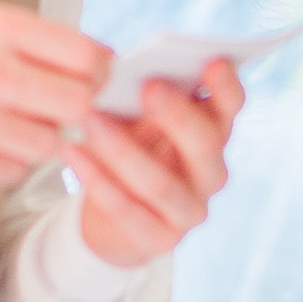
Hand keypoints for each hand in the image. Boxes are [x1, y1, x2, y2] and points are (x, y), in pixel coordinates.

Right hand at [0, 4, 112, 187]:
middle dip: (75, 108)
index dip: (99, 71)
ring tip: (4, 123)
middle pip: (81, 103)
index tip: (93, 78)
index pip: (86, 55)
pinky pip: (22, 168)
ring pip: (54, 142)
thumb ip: (32, 41)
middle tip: (53, 107)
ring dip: (40, 138)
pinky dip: (10, 161)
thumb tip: (102, 62)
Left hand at [63, 57, 243, 267]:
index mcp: (213, 135)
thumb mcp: (138, 118)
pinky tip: (71, 152)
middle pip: (206, 145)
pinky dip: (97, 180)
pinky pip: (127, 210)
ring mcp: (189, 211)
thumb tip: (123, 70)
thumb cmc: (130, 148)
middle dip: (178, 115)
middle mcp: (211, 174)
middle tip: (148, 86)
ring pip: (161, 184)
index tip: (213, 62)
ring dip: (125, 150)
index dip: (227, 87)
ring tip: (91, 120)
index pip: (231, 109)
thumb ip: (141, 95)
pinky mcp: (159, 239)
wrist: (115, 217)